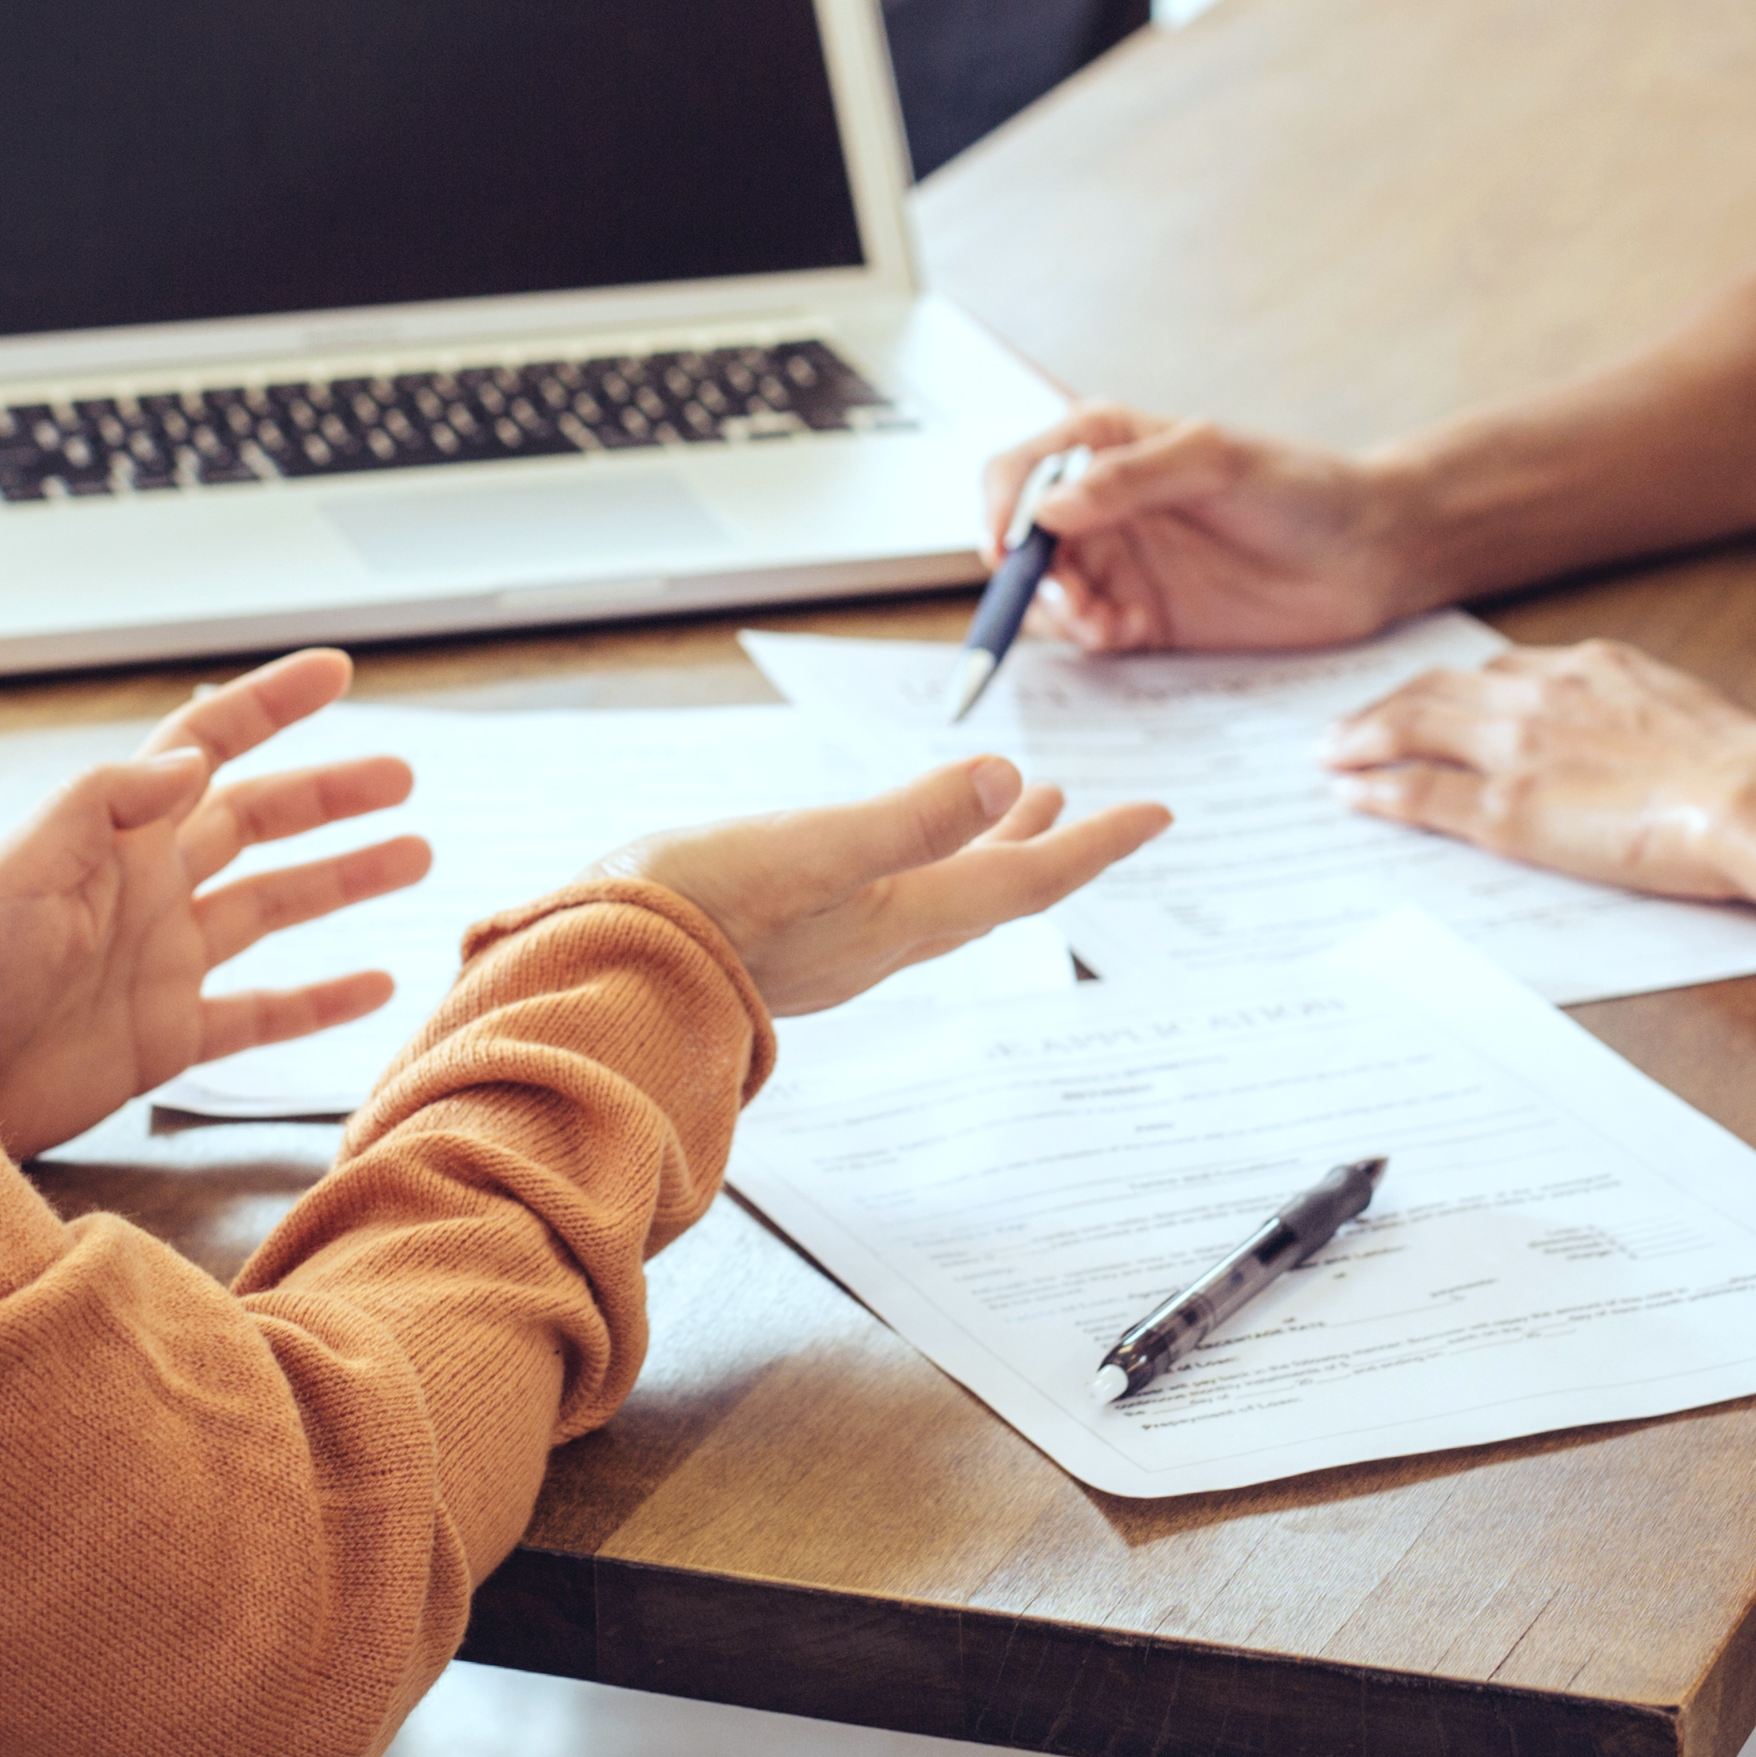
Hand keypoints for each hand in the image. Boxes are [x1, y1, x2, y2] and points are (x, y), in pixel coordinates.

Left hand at [0, 648, 433, 1156]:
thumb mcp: (24, 867)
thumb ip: (105, 802)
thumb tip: (193, 756)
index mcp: (116, 834)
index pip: (207, 744)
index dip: (270, 705)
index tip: (334, 671)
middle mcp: (149, 887)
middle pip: (258, 820)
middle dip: (330, 794)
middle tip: (402, 775)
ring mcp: (165, 960)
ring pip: (275, 905)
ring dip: (343, 878)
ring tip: (416, 855)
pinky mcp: (170, 1035)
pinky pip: (263, 1011)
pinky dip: (321, 1000)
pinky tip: (374, 984)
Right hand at [616, 755, 1170, 1016]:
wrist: (597, 983)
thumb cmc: (693, 917)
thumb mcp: (808, 851)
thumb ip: (906, 821)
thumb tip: (1002, 773)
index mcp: (900, 914)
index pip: (1024, 878)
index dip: (1096, 844)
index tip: (1158, 814)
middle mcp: (880, 940)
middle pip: (992, 890)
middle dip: (1046, 846)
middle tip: (1090, 810)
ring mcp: (834, 948)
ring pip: (939, 896)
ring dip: (983, 849)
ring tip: (1012, 808)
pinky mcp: (787, 943)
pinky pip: (886, 901)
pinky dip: (918, 863)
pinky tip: (889, 857)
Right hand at [981, 405, 1419, 655]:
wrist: (1372, 554)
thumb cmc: (1303, 487)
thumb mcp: (1217, 461)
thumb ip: (1131, 477)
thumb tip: (1046, 509)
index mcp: (1107, 445)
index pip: (1019, 470)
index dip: (997, 509)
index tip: (1004, 550)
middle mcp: (1102, 505)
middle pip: (1020, 540)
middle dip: (1026, 574)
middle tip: (1066, 598)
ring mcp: (1122, 563)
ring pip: (1049, 593)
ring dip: (1059, 611)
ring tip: (1103, 620)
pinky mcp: (1145, 617)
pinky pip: (1088, 635)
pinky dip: (1090, 639)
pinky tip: (1125, 633)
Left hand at [1322, 636, 1755, 903]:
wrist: (1755, 794)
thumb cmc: (1741, 766)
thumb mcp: (1681, 711)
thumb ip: (1635, 711)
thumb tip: (1627, 731)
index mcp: (1587, 666)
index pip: (1494, 672)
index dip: (1448, 688)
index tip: (1423, 698)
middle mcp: (1540, 694)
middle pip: (1437, 691)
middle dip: (1384, 707)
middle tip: (1344, 727)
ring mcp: (1518, 750)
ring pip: (1413, 730)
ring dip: (1363, 740)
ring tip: (1330, 753)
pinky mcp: (1508, 808)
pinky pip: (1422, 795)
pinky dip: (1379, 792)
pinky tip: (1353, 795)